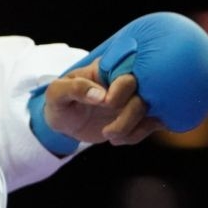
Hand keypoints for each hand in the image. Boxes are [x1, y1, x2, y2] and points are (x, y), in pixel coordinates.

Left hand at [42, 59, 165, 146]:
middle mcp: (125, 80)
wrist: (65, 124)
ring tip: (108, 135)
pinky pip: (151, 124)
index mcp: (108, 67)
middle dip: (129, 113)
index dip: (122, 88)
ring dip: (130, 127)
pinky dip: (136, 135)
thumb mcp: (56, 93)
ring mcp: (134, 97)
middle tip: (108, 130)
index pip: (128, 69)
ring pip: (151, 108)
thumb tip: (100, 95)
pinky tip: (116, 140)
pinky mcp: (139, 115)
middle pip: (145, 89)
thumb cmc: (61, 102)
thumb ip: (74, 88)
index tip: (106, 103)